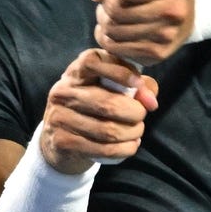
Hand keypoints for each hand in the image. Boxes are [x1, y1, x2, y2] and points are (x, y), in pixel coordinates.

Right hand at [41, 49, 158, 172]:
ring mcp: (59, 117)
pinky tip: (131, 145)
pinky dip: (124, 149)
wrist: (60, 138)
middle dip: (135, 112)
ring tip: (138, 132)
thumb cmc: (93, 105)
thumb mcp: (110, 87)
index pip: (93, 62)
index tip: (138, 84)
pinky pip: (103, 149)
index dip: (120, 72)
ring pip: (107, 130)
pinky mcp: (62, 141)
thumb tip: (151, 101)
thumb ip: (136, 86)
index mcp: (75, 71)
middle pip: (107, 103)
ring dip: (132, 133)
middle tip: (142, 115)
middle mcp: (63, 91)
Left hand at [89, 0, 194, 65]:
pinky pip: (115, 48)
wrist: (185, 5)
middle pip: (117, 11)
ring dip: (104, 19)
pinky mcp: (158, 54)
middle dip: (105, 2)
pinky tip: (115, 26)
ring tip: (112, 11)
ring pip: (113, 31)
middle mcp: (174, 11)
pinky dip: (106, 37)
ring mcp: (167, 36)